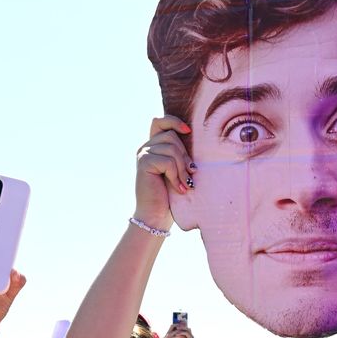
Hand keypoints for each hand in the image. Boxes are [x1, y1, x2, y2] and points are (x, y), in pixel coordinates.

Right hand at [135, 116, 192, 232]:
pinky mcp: (144, 163)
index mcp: (154, 147)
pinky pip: (168, 162)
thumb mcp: (177, 171)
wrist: (156, 216)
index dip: (174, 121)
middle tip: (190, 175)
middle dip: (185, 156)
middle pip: (171, 136)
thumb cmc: (170, 195)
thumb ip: (179, 154)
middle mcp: (146, 147)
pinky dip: (176, 176)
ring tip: (185, 184)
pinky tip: (179, 188)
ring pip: (171, 149)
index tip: (188, 131)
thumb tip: (192, 139)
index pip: (160, 122)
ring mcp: (143, 154)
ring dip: (182, 169)